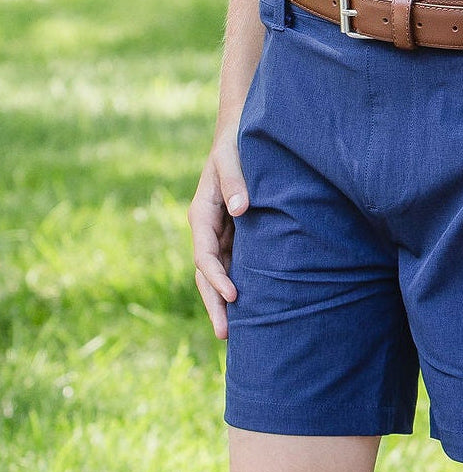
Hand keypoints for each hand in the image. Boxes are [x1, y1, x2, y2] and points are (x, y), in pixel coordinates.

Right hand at [187, 130, 248, 339]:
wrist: (239, 135)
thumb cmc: (235, 145)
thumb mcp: (232, 159)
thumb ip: (236, 181)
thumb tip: (241, 209)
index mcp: (202, 214)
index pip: (205, 255)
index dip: (217, 277)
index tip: (233, 295)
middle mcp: (208, 229)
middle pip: (207, 274)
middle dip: (215, 304)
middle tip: (225, 334)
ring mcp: (220, 235)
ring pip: (219, 275)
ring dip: (224, 303)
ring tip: (234, 335)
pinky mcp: (235, 236)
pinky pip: (234, 266)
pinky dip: (238, 287)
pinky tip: (251, 309)